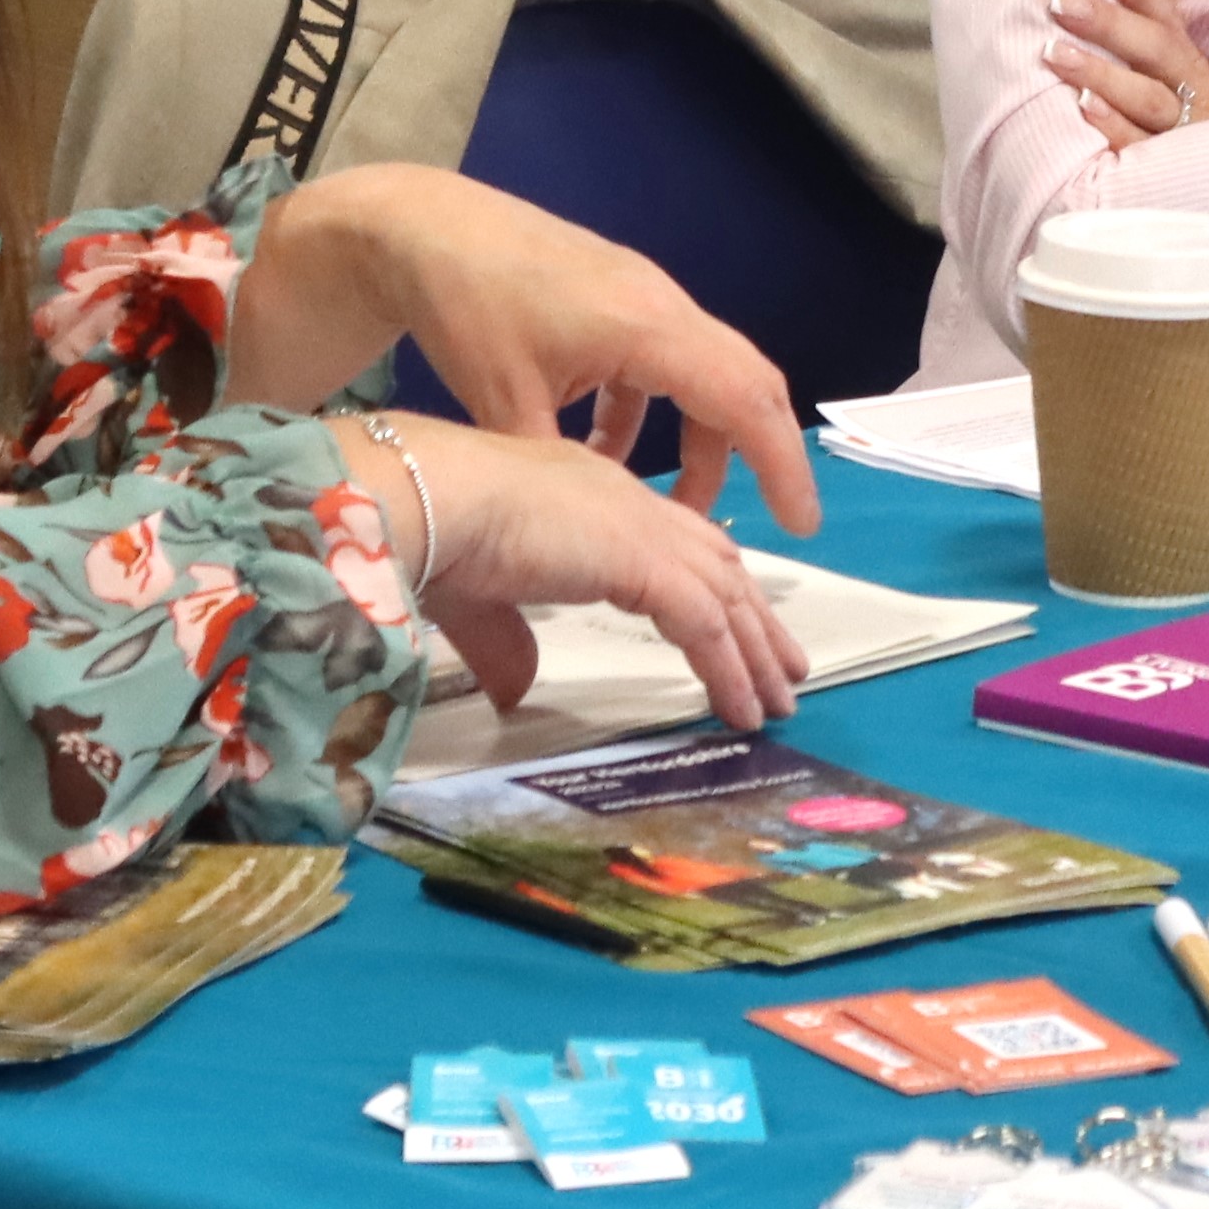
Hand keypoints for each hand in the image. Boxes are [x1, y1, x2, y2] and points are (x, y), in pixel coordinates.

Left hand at [294, 164, 823, 531]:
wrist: (426, 227)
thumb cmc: (467, 308)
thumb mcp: (505, 406)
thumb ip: (557, 474)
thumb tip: (585, 544)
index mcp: (648, 329)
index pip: (743, 400)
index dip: (780, 464)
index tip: (801, 523)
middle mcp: (663, 307)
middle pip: (745, 383)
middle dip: (764, 455)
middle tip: (779, 522)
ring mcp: (643, 298)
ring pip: (704, 376)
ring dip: (699, 441)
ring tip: (675, 509)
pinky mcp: (617, 299)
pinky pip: (661, 364)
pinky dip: (650, 415)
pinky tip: (605, 456)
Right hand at [391, 410, 803, 724]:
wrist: (424, 498)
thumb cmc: (435, 535)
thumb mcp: (478, 603)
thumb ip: (506, 644)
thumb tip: (516, 692)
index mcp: (592, 498)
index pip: (673, 544)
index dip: (709, 588)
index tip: (734, 632)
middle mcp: (628, 503)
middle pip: (716, 565)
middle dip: (753, 619)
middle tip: (783, 670)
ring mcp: (641, 528)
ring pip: (723, 595)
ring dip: (755, 651)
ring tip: (780, 699)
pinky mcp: (643, 560)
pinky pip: (705, 625)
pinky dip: (729, 669)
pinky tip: (743, 710)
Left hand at [1048, 0, 1208, 147]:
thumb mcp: (1199, 92)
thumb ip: (1161, 57)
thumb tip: (1109, 8)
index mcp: (1199, 71)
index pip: (1169, 20)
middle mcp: (1197, 97)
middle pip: (1155, 52)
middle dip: (1108, 24)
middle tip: (1060, 2)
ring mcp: (1187, 136)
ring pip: (1147, 99)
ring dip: (1101, 73)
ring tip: (1055, 51)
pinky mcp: (1175, 175)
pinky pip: (1142, 150)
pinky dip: (1113, 128)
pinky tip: (1082, 108)